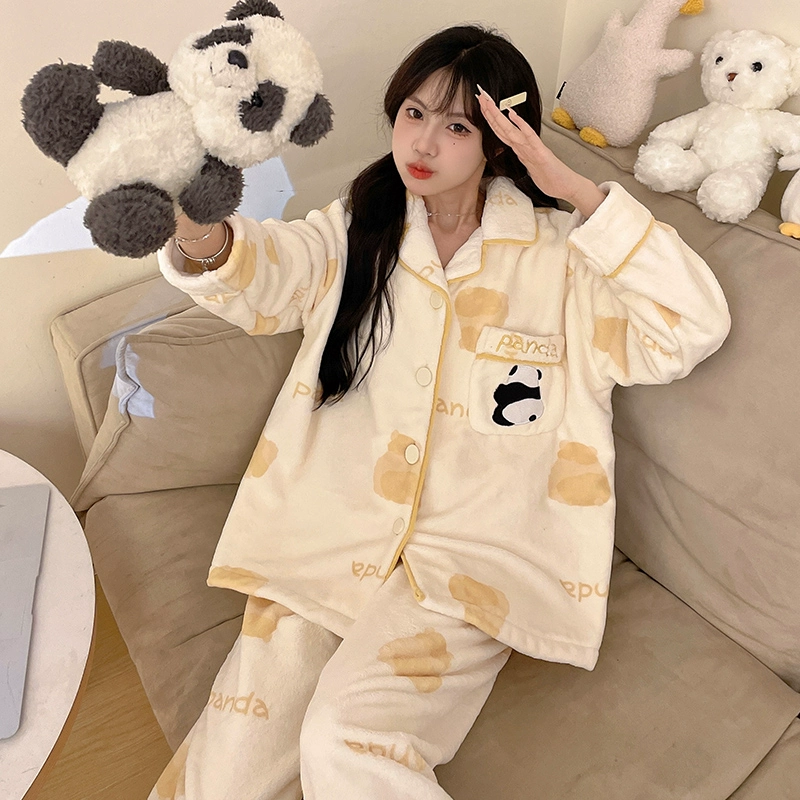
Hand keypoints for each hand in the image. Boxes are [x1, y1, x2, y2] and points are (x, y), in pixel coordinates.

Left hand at [476, 87, 604, 216]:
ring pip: (511, 129)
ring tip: (489, 102)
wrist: (564, 185)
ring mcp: (531, 147)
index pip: (501, 131)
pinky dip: (520, 124)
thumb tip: (515, 151)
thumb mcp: (529, 167)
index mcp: (520, 148)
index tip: (481, 107)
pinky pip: (528, 136)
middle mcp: (524, 145)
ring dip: (499, 115)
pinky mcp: (540, 152)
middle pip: (503, 127)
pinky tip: (512, 114)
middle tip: (481, 96)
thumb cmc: (549, 176)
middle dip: (490, 112)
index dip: (490, 119)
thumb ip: (522, 157)